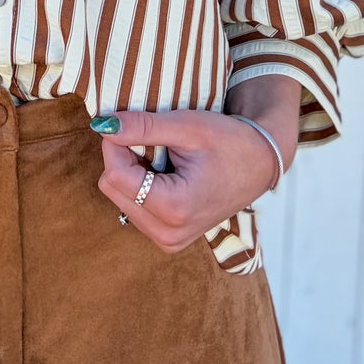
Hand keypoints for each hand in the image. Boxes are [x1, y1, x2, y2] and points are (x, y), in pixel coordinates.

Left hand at [93, 108, 282, 253]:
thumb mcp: (188, 126)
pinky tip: (167, 174)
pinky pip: (133, 207)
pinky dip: (140, 186)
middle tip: (157, 143)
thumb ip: (143, 127)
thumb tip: (103, 125)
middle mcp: (168, 234)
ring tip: (167, 160)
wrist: (261, 164)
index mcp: (175, 209)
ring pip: (119, 198)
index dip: (115, 143)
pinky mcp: (168, 238)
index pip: (114, 175)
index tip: (131, 123)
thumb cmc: (231, 142)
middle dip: (124, 159)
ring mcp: (168, 240)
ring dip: (132, 173)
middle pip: (112, 188)